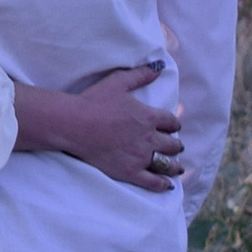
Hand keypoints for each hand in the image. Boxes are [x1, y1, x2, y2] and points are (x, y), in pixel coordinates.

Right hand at [15, 65, 185, 193]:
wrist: (74, 124)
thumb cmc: (94, 101)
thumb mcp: (118, 82)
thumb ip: (140, 75)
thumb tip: (159, 67)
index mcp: (149, 117)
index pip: (171, 122)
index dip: (174, 124)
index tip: (173, 127)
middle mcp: (149, 138)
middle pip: (172, 144)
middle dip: (176, 145)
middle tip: (176, 146)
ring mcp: (140, 157)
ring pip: (167, 164)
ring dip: (175, 165)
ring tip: (177, 167)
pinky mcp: (130, 172)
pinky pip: (153, 182)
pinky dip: (163, 184)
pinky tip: (168, 185)